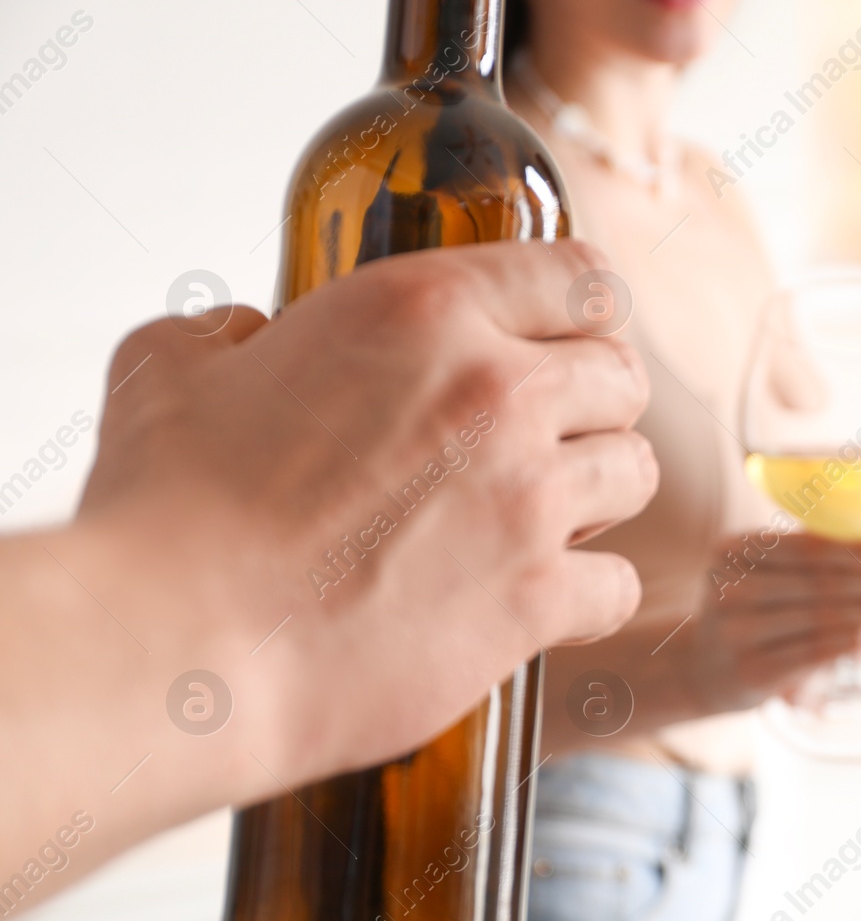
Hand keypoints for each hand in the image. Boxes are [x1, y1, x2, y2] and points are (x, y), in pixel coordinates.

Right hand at [75, 239, 656, 793]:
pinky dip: (591, 595)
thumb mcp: (169, 365)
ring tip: (547, 518)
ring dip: (598, 493)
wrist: (179, 643)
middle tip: (546, 440)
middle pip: (619, 377)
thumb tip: (245, 336)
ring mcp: (526, 498)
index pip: (577, 277)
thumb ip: (227, 331)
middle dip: (591, 407)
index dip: (580, 310)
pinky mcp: (535, 598)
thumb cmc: (166, 512)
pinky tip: (544, 601)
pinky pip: (620, 585)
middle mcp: (496, 392)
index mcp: (423, 312)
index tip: (569, 338)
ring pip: (635, 472)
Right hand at [687, 531, 860, 712]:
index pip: (803, 546)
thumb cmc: (750, 612)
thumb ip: (805, 555)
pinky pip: (812, 652)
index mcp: (729, 552)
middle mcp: (728, 590)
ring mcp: (736, 633)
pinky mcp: (752, 671)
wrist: (706, 669)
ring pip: (817, 617)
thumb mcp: (759, 573)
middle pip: (814, 582)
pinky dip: (845, 643)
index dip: (851, 549)